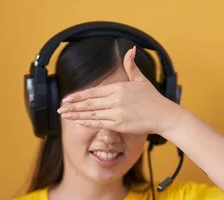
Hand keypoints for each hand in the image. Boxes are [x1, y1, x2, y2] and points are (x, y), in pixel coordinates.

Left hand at [57, 46, 183, 135]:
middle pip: (89, 103)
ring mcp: (117, 113)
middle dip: (72, 106)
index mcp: (118, 88)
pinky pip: (100, 123)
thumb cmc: (153, 99)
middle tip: (60, 109)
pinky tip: (79, 122)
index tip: (66, 99)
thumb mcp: (140, 80)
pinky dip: (88, 122)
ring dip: (76, 115)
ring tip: (65, 116)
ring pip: (92, 114)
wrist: (164, 116)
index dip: (78, 96)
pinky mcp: (119, 124)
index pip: (93, 92)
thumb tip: (130, 50)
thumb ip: (131, 66)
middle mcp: (116, 99)